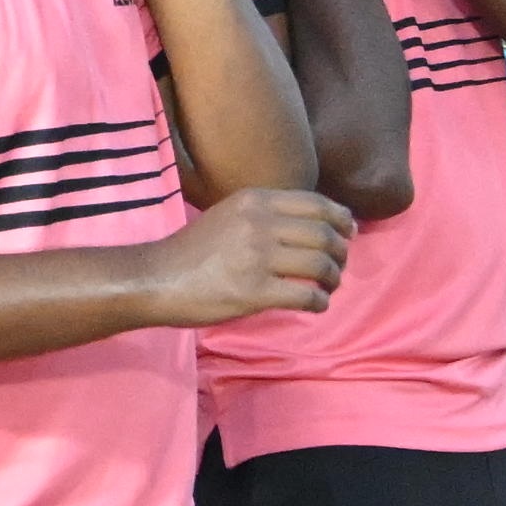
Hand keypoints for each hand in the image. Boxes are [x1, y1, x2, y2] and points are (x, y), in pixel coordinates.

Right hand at [156, 188, 355, 326]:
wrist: (157, 278)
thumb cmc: (192, 250)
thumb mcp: (230, 215)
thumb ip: (266, 215)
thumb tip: (311, 227)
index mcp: (255, 200)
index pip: (317, 203)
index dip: (341, 220)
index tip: (348, 234)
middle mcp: (260, 222)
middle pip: (324, 234)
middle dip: (341, 252)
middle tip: (339, 266)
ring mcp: (258, 257)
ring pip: (321, 264)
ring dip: (334, 278)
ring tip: (329, 287)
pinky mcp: (255, 291)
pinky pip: (305, 295)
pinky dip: (319, 302)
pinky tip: (316, 305)